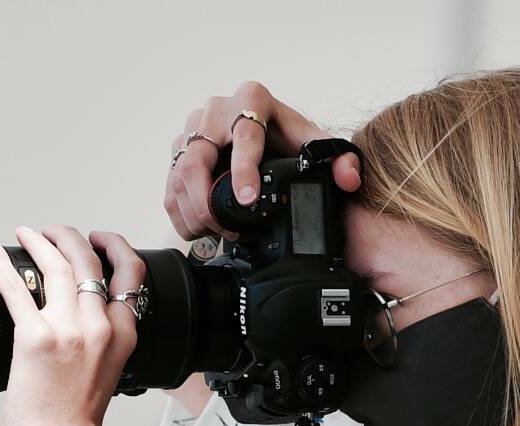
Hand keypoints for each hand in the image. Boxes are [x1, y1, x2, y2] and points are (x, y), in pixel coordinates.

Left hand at [0, 225, 145, 425]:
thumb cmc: (76, 419)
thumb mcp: (107, 371)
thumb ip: (100, 339)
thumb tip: (78, 315)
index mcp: (123, 334)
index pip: (130, 272)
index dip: (114, 246)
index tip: (97, 240)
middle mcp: (100, 326)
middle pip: (89, 259)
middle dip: (69, 236)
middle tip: (52, 232)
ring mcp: (68, 329)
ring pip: (57, 264)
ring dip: (39, 240)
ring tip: (26, 233)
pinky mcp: (33, 337)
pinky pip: (15, 286)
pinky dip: (0, 261)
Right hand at [165, 79, 362, 241]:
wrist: (264, 131)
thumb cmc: (286, 136)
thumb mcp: (314, 142)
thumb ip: (338, 159)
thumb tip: (349, 179)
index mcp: (253, 99)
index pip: (244, 135)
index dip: (243, 170)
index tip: (248, 200)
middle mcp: (217, 109)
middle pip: (197, 158)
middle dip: (207, 202)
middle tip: (225, 229)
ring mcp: (193, 129)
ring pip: (179, 174)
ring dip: (193, 211)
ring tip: (213, 233)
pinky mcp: (179, 150)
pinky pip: (170, 184)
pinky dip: (179, 212)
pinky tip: (196, 229)